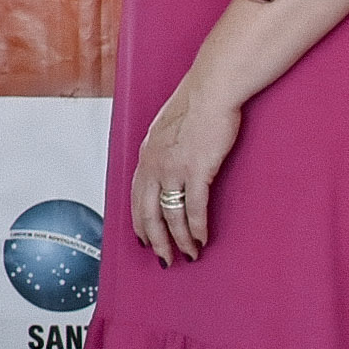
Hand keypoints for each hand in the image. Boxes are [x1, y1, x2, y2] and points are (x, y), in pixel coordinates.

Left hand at [131, 83, 240, 264]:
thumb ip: (164, 148)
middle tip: (166, 258)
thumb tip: (170, 161)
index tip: (146, 240)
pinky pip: (195, 208)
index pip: (136, 198)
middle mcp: (155, 165)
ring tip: (190, 253)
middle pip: (149, 214)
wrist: (212, 90)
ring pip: (171, 216)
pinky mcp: (198, 170)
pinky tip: (202, 238)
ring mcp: (174, 169)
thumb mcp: (167, 128)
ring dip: (181, 239)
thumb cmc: (196, 103)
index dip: (140, 223)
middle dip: (157, 241)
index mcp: (147, 156)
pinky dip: (198, 227)